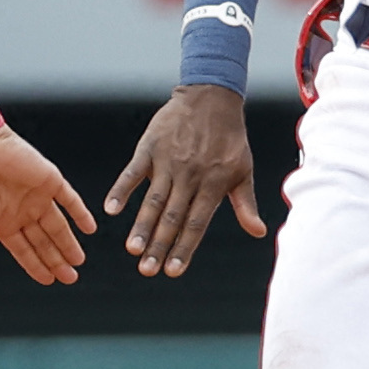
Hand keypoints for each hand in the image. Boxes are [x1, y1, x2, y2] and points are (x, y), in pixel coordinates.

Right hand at [0, 128, 96, 285]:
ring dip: (69, 243)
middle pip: (44, 241)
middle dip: (56, 260)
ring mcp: (37, 196)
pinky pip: (70, 199)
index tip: (49, 280)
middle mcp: (21, 210)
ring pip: (58, 225)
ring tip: (79, 261)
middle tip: (71, 277)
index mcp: (2, 221)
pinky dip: (80, 213)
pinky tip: (90, 228)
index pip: (24, 249)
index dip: (36, 265)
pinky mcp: (50, 179)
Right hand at [104, 85, 265, 277]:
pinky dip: (121, 189)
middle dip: (159, 245)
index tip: (172, 271)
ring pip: (153, 200)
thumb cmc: (230, 138)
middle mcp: (190, 177)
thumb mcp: (243, 170)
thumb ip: (245, 204)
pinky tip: (110, 209)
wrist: (212, 96)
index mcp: (212, 185)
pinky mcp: (150, 147)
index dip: (184, 248)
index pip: (196, 224)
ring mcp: (168, 162)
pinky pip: (133, 172)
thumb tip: (258, 232)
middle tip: (147, 270)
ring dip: (142, 225)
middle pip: (172, 217)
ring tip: (132, 250)